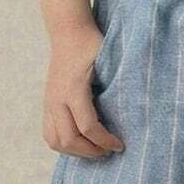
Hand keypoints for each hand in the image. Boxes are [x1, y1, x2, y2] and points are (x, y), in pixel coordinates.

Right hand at [42, 21, 125, 158]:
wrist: (68, 32)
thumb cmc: (92, 45)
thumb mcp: (109, 62)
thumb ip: (117, 86)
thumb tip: (135, 111)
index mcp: (74, 90)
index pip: (88, 127)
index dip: (105, 141)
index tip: (120, 145)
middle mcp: (57, 99)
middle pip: (69, 140)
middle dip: (90, 151)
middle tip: (108, 150)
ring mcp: (49, 102)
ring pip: (54, 141)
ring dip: (75, 151)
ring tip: (94, 149)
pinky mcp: (47, 104)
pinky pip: (49, 133)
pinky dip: (64, 143)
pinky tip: (81, 141)